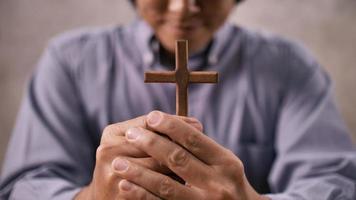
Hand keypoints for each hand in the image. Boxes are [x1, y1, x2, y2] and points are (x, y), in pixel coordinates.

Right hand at [75, 114, 202, 199]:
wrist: (105, 197)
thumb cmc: (127, 164)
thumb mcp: (132, 144)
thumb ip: (156, 132)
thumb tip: (195, 125)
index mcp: (112, 134)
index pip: (149, 121)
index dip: (176, 123)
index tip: (198, 124)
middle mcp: (109, 152)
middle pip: (155, 143)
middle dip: (182, 142)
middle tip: (203, 144)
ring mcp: (114, 174)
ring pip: (159, 166)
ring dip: (180, 165)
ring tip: (197, 165)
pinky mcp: (123, 194)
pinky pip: (156, 188)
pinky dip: (173, 183)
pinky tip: (184, 181)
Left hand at [114, 111, 267, 199]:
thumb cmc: (228, 184)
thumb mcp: (225, 164)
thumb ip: (203, 148)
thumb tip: (170, 124)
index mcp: (227, 163)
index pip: (194, 139)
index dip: (171, 126)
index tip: (152, 116)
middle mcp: (218, 184)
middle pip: (178, 158)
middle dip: (151, 144)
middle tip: (132, 134)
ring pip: (165, 185)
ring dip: (139, 172)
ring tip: (118, 162)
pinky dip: (141, 195)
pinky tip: (126, 185)